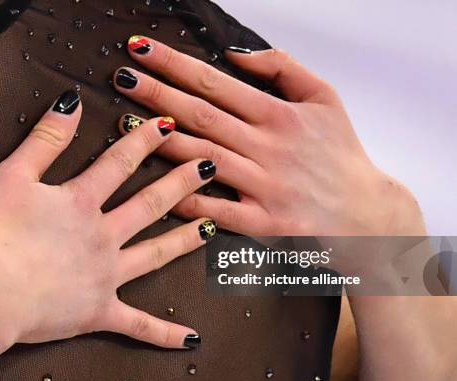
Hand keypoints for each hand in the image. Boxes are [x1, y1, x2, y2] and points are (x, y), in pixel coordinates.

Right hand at [0, 90, 215, 348]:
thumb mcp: (12, 176)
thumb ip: (44, 140)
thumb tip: (70, 103)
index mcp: (82, 203)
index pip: (121, 164)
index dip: (146, 141)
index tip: (171, 125)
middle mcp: (104, 236)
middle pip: (150, 204)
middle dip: (182, 183)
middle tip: (211, 167)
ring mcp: (106, 275)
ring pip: (155, 255)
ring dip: (185, 239)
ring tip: (212, 226)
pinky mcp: (100, 311)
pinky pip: (138, 325)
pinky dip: (163, 333)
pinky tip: (190, 338)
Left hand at [114, 36, 425, 235]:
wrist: (367, 214)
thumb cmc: (340, 154)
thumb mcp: (324, 98)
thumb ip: (282, 68)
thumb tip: (234, 54)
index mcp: (278, 115)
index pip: (215, 82)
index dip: (174, 64)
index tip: (141, 50)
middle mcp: (267, 148)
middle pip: (200, 116)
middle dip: (156, 94)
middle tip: (121, 78)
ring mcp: (263, 186)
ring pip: (202, 158)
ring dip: (160, 141)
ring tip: (126, 123)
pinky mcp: (262, 222)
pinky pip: (215, 210)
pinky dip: (186, 200)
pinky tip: (155, 187)